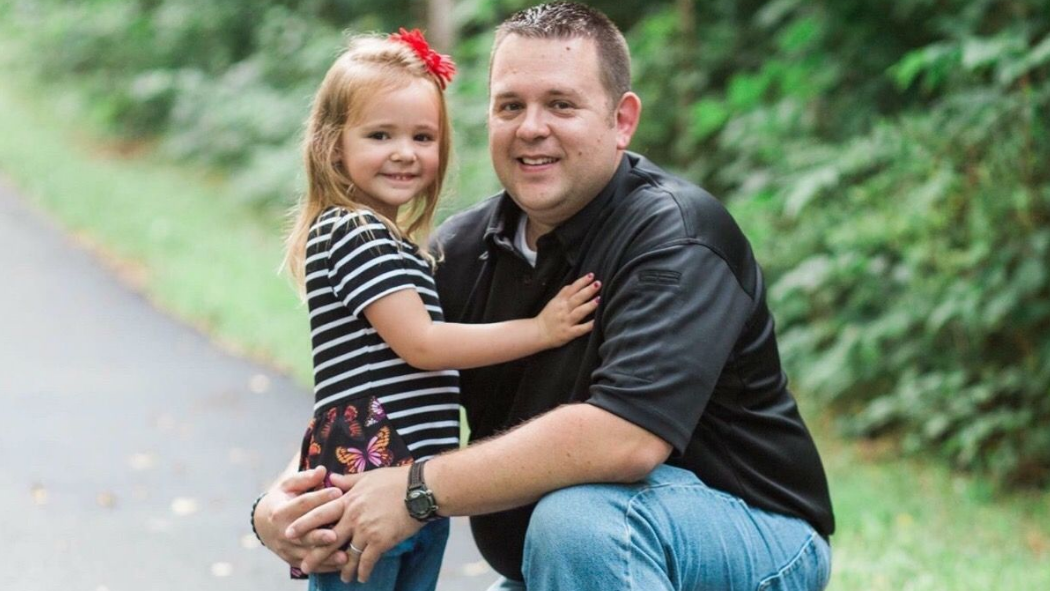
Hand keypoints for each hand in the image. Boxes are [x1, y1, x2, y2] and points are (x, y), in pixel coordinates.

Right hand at [253, 466, 348, 571]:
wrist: (264, 524)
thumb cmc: (283, 499)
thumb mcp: (289, 486)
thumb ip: (305, 479)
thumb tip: (322, 470)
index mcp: (280, 511)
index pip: (301, 504)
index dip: (319, 498)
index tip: (338, 492)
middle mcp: (282, 532)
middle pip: (303, 534)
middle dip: (319, 535)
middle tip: (336, 534)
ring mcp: (286, 548)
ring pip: (307, 553)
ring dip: (325, 555)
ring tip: (344, 555)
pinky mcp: (292, 560)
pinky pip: (310, 564)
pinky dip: (325, 566)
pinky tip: (341, 563)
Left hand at [289, 466, 423, 582]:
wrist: (420, 489)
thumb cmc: (396, 480)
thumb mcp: (368, 476)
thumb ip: (347, 480)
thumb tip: (330, 477)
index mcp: (349, 500)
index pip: (321, 513)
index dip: (304, 524)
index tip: (289, 533)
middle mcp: (353, 516)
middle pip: (329, 539)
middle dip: (315, 555)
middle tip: (303, 568)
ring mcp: (366, 529)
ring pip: (348, 554)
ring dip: (343, 568)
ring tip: (342, 577)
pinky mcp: (380, 540)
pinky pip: (367, 560)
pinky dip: (363, 571)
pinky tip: (361, 578)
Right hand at [536, 273, 600, 347]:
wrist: (538, 333)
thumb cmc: (547, 317)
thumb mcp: (553, 302)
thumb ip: (563, 293)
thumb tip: (573, 284)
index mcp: (560, 301)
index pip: (572, 289)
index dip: (581, 282)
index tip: (591, 275)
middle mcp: (563, 310)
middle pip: (577, 298)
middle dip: (588, 290)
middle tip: (598, 283)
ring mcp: (566, 321)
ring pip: (579, 312)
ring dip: (589, 305)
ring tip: (599, 299)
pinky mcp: (568, 333)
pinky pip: (580, 329)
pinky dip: (588, 326)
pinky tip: (596, 321)